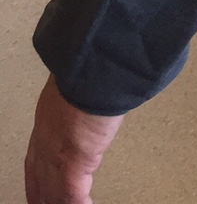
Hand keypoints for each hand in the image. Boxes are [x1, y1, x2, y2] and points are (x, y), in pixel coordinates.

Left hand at [24, 76, 123, 203]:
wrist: (93, 74)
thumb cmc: (91, 70)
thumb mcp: (80, 82)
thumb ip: (82, 96)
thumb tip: (98, 92)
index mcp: (47, 119)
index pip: (35, 158)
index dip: (36, 178)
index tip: (38, 190)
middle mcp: (45, 141)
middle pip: (38, 180)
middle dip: (42, 196)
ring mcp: (55, 158)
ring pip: (52, 193)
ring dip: (60, 202)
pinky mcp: (72, 169)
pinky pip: (72, 199)